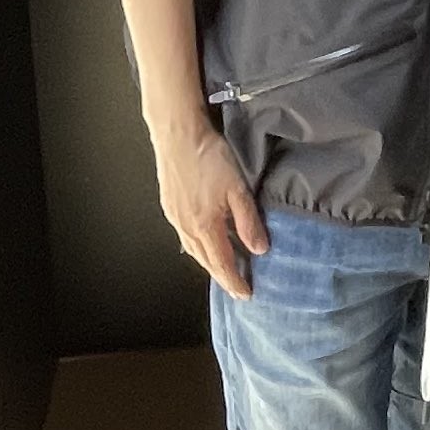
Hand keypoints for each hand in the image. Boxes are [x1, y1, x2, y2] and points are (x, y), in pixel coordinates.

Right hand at [151, 118, 267, 298]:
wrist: (177, 135)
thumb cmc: (208, 157)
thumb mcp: (237, 189)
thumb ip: (248, 222)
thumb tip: (259, 250)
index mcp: (206, 227)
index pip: (223, 264)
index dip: (235, 282)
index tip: (246, 294)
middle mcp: (187, 227)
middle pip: (206, 262)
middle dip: (222, 277)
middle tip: (236, 288)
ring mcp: (175, 218)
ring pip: (194, 250)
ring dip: (209, 263)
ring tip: (223, 270)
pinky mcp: (169, 206)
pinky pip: (185, 237)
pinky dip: (198, 247)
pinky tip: (205, 242)